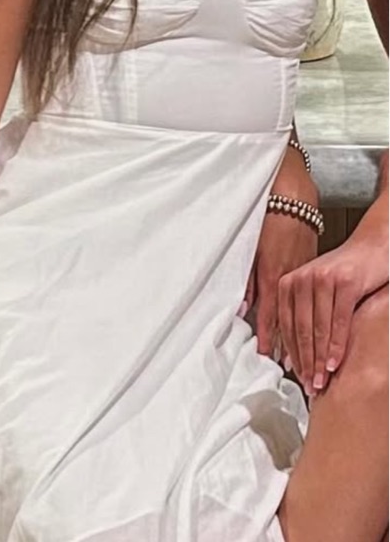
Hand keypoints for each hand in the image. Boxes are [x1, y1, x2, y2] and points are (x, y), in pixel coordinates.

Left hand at [245, 211, 317, 360]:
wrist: (293, 197)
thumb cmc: (268, 219)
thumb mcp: (251, 249)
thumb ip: (248, 280)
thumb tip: (242, 309)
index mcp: (270, 272)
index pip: (267, 313)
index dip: (267, 337)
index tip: (265, 357)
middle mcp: (291, 277)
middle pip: (290, 320)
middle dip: (290, 347)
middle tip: (291, 371)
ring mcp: (309, 274)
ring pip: (308, 314)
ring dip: (308, 341)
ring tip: (308, 363)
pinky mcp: (321, 269)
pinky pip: (322, 304)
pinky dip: (324, 324)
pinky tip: (326, 339)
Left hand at [278, 239, 381, 398]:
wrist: (373, 246)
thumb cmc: (345, 273)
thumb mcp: (317, 289)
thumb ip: (304, 315)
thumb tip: (291, 355)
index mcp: (289, 282)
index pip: (285, 324)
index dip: (290, 352)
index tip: (296, 376)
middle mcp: (302, 279)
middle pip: (299, 328)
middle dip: (305, 362)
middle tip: (309, 386)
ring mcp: (324, 280)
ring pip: (318, 328)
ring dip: (320, 359)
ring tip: (322, 381)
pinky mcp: (346, 283)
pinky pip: (339, 321)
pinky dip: (337, 345)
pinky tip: (337, 363)